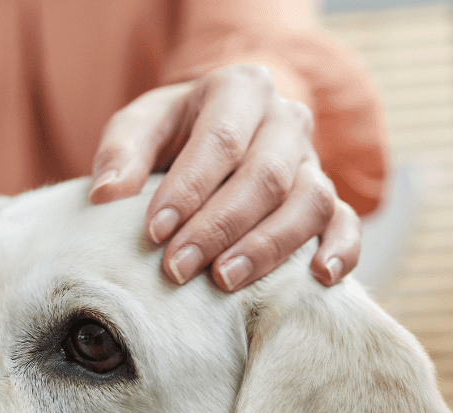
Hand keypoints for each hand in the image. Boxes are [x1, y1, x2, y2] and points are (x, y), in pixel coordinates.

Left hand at [90, 65, 360, 290]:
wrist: (218, 136)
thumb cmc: (175, 134)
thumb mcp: (141, 127)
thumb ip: (122, 153)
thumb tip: (105, 195)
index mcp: (240, 90)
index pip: (222, 139)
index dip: (189, 189)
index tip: (154, 232)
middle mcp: (285, 121)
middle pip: (266, 176)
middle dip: (218, 228)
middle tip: (177, 269)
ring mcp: (312, 161)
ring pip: (310, 202)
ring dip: (267, 247)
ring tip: (223, 282)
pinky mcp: (329, 200)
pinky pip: (346, 222)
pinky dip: (342, 249)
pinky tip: (320, 278)